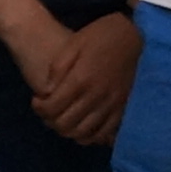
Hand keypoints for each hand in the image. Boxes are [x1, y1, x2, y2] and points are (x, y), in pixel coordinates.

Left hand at [17, 9, 143, 148]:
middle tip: (47, 111)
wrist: (133, 34)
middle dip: (50, 120)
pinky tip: (83, 127)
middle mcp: (96, 97)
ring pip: (83, 132)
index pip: (52, 107)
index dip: (39, 108)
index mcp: (81, 79)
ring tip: (63, 118)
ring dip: (68, 130)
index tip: (37, 101)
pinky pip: (105, 133)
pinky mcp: (123, 108)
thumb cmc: (100, 36)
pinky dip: (90, 136)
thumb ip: (57, 68)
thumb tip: (46, 92)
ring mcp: (111, 104)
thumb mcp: (74, 43)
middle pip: (65, 124)